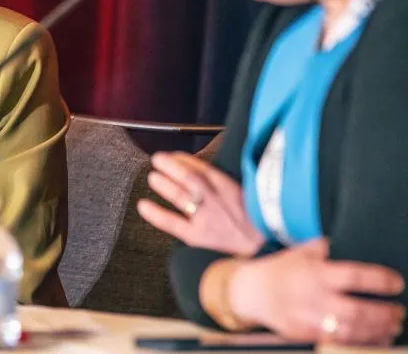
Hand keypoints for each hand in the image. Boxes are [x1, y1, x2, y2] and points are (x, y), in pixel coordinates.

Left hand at [137, 151, 263, 255]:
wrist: (265, 252)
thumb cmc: (258, 225)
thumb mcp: (249, 198)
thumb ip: (227, 186)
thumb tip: (205, 174)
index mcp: (230, 189)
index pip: (203, 169)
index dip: (185, 160)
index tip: (174, 156)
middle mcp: (216, 201)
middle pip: (189, 178)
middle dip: (170, 166)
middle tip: (157, 160)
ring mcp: (206, 219)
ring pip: (180, 195)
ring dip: (163, 184)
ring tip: (152, 177)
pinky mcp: (199, 237)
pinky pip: (173, 223)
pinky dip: (156, 213)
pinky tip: (143, 205)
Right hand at [230, 238, 405, 344]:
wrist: (253, 292)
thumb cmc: (283, 269)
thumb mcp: (303, 250)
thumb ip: (329, 247)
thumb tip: (357, 236)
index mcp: (315, 272)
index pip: (354, 276)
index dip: (380, 281)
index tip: (398, 283)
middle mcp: (313, 297)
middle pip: (357, 311)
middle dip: (384, 313)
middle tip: (400, 310)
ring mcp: (309, 319)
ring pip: (351, 331)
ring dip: (378, 330)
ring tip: (393, 325)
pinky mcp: (306, 334)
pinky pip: (340, 341)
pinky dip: (362, 341)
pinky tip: (377, 337)